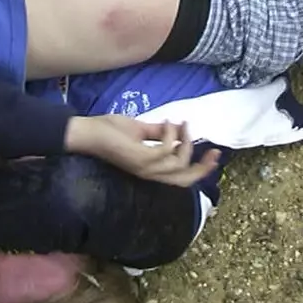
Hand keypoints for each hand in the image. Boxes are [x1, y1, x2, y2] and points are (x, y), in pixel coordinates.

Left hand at [66, 115, 221, 187]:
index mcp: (151, 170)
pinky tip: (168, 122)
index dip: (200, 169)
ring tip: (180, 124)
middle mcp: (150, 173)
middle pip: (185, 180)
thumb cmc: (110, 131)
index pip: (182, 178)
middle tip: (214, 150)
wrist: (88, 132)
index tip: (213, 152)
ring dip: (185, 142)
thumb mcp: (141, 130)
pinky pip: (167, 151)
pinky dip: (172, 135)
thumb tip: (179, 128)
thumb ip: (159, 132)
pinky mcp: (140, 159)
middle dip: (202, 167)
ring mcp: (145, 168)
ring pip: (179, 164)